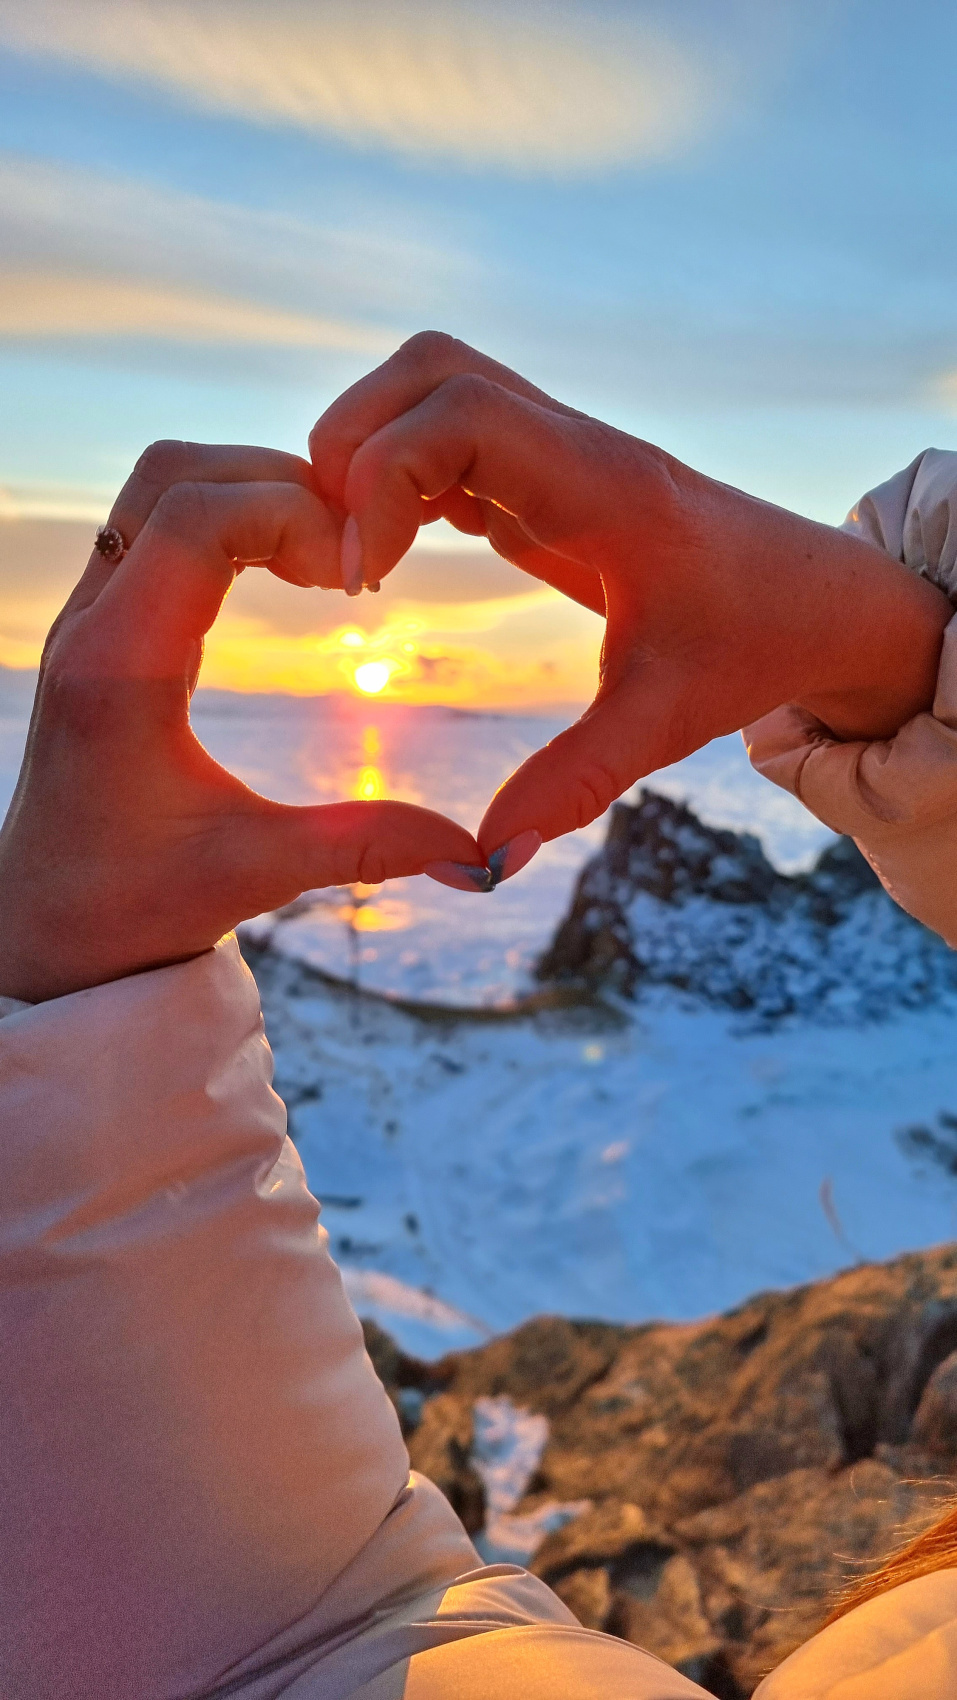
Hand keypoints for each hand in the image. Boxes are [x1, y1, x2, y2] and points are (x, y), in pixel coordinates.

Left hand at [0, 442, 482, 1001]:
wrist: (48, 930)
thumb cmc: (132, 908)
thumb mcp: (256, 875)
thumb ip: (365, 847)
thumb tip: (476, 854)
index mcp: (118, 671)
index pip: (197, 519)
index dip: (292, 516)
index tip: (355, 580)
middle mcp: (90, 627)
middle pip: (173, 473)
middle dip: (277, 485)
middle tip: (350, 554)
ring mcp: (88, 620)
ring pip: (159, 486)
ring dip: (250, 495)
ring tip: (325, 557)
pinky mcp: (102, 628)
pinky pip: (157, 525)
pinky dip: (228, 521)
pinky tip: (287, 573)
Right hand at [309, 333, 951, 855]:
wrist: (817, 600)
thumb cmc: (752, 644)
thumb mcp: (664, 723)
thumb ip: (575, 785)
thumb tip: (486, 859)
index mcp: (603, 487)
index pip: (462, 413)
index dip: (383, 476)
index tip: (368, 580)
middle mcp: (573, 448)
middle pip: (431, 370)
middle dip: (356, 446)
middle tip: (346, 561)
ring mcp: (556, 453)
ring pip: (433, 387)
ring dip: (372, 452)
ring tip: (361, 559)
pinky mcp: (543, 477)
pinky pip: (449, 437)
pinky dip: (399, 476)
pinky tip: (394, 557)